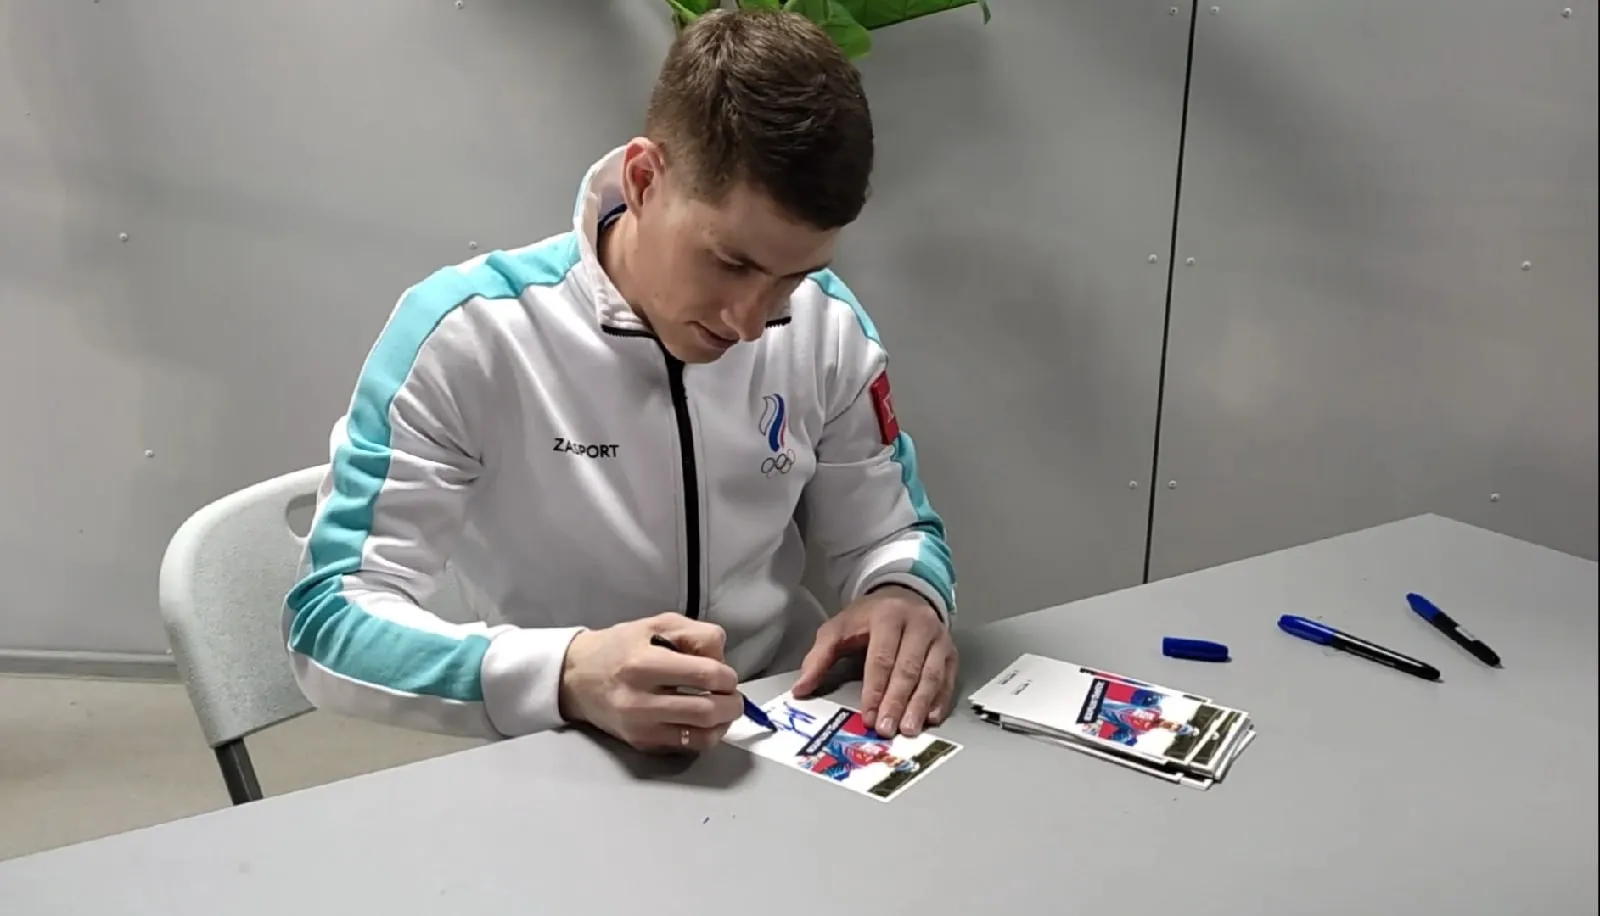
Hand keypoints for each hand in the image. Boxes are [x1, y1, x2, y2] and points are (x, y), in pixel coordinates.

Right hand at [558, 612, 742, 753]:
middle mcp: (640, 699)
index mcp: (644, 663)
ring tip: (722, 708)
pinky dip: (707, 735)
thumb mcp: (656, 624)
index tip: (726, 674)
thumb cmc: (618, 648)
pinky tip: (705, 721)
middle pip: (707, 710)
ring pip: (702, 735)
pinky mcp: (642, 743)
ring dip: (724, 722)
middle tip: (731, 694)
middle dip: (731, 702)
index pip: (705, 675)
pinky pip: (688, 746)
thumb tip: (722, 661)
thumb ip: (695, 634)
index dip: (727, 675)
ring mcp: (641, 727)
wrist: (576, 678)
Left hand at [791, 585, 956, 738]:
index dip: (875, 689)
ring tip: (909, 730)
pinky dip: (940, 700)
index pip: (881, 657)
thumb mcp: (838, 628)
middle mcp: (918, 624)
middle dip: (896, 702)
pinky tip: (930, 719)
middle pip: (908, 668)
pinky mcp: (951, 651)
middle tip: (887, 729)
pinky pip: (949, 679)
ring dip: (919, 705)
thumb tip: (800, 690)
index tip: (867, 717)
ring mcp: (939, 638)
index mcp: (888, 616)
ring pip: (931, 675)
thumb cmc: (868, 619)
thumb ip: (819, 658)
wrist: (904, 596)